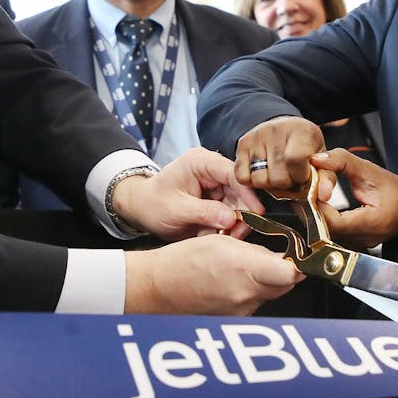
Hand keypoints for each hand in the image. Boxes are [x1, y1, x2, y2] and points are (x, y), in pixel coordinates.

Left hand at [110, 148, 265, 239]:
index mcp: (199, 162)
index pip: (232, 173)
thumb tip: (231, 218)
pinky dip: (227, 225)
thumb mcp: (176, 210)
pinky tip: (216, 233)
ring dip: (234, 222)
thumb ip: (204, 212)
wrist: (142, 209)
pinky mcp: (216, 196)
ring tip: (221, 236)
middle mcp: (210, 169)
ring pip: (238, 202)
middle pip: (240, 189)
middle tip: (234, 234)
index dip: (247, 192)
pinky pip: (231, 211)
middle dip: (241, 213)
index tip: (256, 213)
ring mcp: (214, 182)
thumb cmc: (153, 204)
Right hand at [123, 234, 302, 314]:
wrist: (158, 289)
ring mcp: (242, 311)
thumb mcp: (222, 242)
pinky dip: (251, 293)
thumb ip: (255, 250)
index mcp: (245, 270)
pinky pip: (255, 303)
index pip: (292, 274)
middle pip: (286, 285)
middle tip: (269, 259)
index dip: (298, 264)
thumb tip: (279, 257)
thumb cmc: (182, 263)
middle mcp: (247, 295)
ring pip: (271, 294)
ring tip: (240, 271)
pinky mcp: (235, 320)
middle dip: (283, 271)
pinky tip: (232, 284)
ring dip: (266, 282)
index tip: (296, 256)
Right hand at [233, 116, 329, 198]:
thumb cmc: (306, 147)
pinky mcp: (242, 144)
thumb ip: (326, 178)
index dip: (300, 176)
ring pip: (260, 181)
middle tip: (290, 175)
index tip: (303, 174)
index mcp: (301, 130)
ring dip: (270, 184)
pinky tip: (263, 172)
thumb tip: (324, 195)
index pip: (295, 160)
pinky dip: (252, 181)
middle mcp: (276, 129)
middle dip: (287, 184)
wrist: (285, 128)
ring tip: (277, 173)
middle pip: (278, 178)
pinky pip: (242, 178)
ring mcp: (256, 136)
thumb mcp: (321, 159)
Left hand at [310, 149, 397, 248]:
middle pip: (326, 230)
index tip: (311, 190)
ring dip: (318, 216)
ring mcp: (360, 245)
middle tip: (308, 192)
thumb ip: (342, 161)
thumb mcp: (369, 169)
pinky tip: (323, 208)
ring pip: (326, 235)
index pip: (331, 222)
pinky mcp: (355, 246)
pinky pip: (333, 236)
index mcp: (372, 223)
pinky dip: (325, 222)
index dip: (317, 206)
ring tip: (315, 198)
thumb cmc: (394, 190)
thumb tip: (317, 159)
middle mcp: (365, 239)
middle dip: (314, 210)